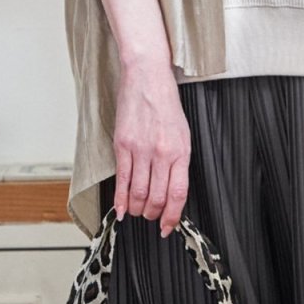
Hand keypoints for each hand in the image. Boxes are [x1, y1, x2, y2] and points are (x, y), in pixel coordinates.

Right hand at [111, 55, 190, 237]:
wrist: (147, 77)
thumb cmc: (166, 103)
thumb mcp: (183, 133)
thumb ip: (178, 161)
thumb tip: (172, 189)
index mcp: (180, 151)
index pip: (177, 194)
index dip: (173, 216)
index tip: (168, 226)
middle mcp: (161, 153)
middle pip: (157, 198)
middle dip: (154, 215)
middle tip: (152, 218)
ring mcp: (140, 150)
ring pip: (139, 193)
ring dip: (138, 209)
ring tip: (138, 212)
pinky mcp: (122, 145)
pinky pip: (122, 179)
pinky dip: (121, 199)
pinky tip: (121, 209)